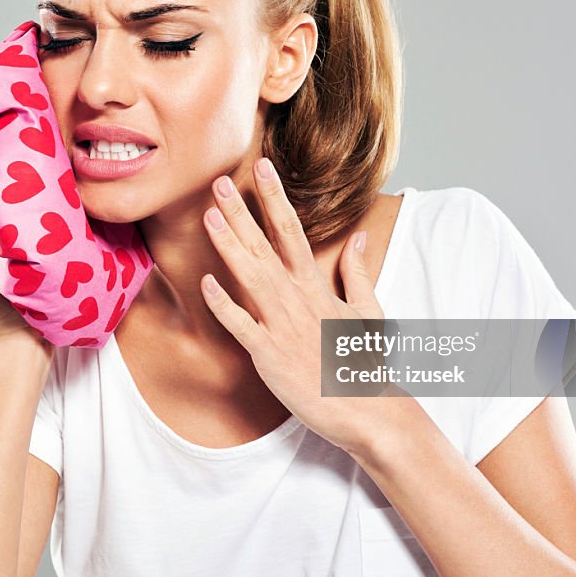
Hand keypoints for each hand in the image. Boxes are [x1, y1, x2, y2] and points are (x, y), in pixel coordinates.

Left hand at [199, 157, 415, 456]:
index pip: (293, 231)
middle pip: (265, 247)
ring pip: (250, 277)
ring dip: (229, 245)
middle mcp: (298, 299)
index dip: (276, 198)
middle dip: (242, 213)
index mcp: (317, 286)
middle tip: (221, 182)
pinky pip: (242, 326)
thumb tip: (358, 237)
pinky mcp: (269, 355)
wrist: (368, 409)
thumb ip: (357, 271)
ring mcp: (282, 325)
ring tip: (209, 216)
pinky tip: (207, 283)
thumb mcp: (368, 310)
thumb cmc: (364, 361)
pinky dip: (224, 305)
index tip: (263, 167)